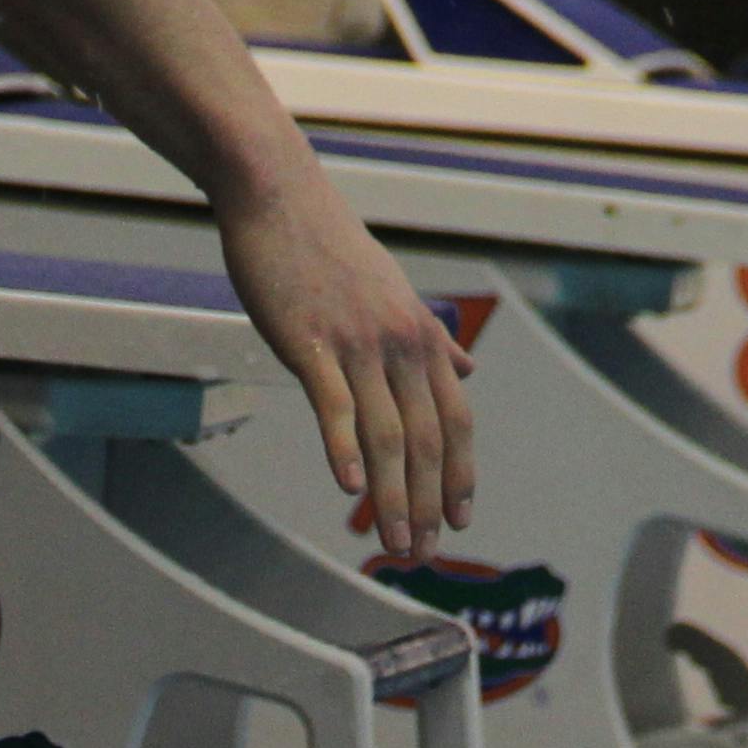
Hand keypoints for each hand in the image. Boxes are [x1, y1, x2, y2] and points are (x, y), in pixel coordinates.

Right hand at [212, 170, 478, 556]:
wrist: (278, 194)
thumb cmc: (329, 247)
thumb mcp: (395, 292)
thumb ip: (432, 336)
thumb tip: (469, 367)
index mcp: (423, 336)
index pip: (456, 420)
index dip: (460, 475)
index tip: (459, 521)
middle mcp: (401, 343)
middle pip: (427, 440)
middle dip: (428, 503)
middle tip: (423, 552)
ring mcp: (357, 343)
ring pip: (387, 435)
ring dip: (393, 498)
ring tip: (392, 543)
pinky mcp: (310, 342)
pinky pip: (335, 404)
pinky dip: (345, 449)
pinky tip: (352, 489)